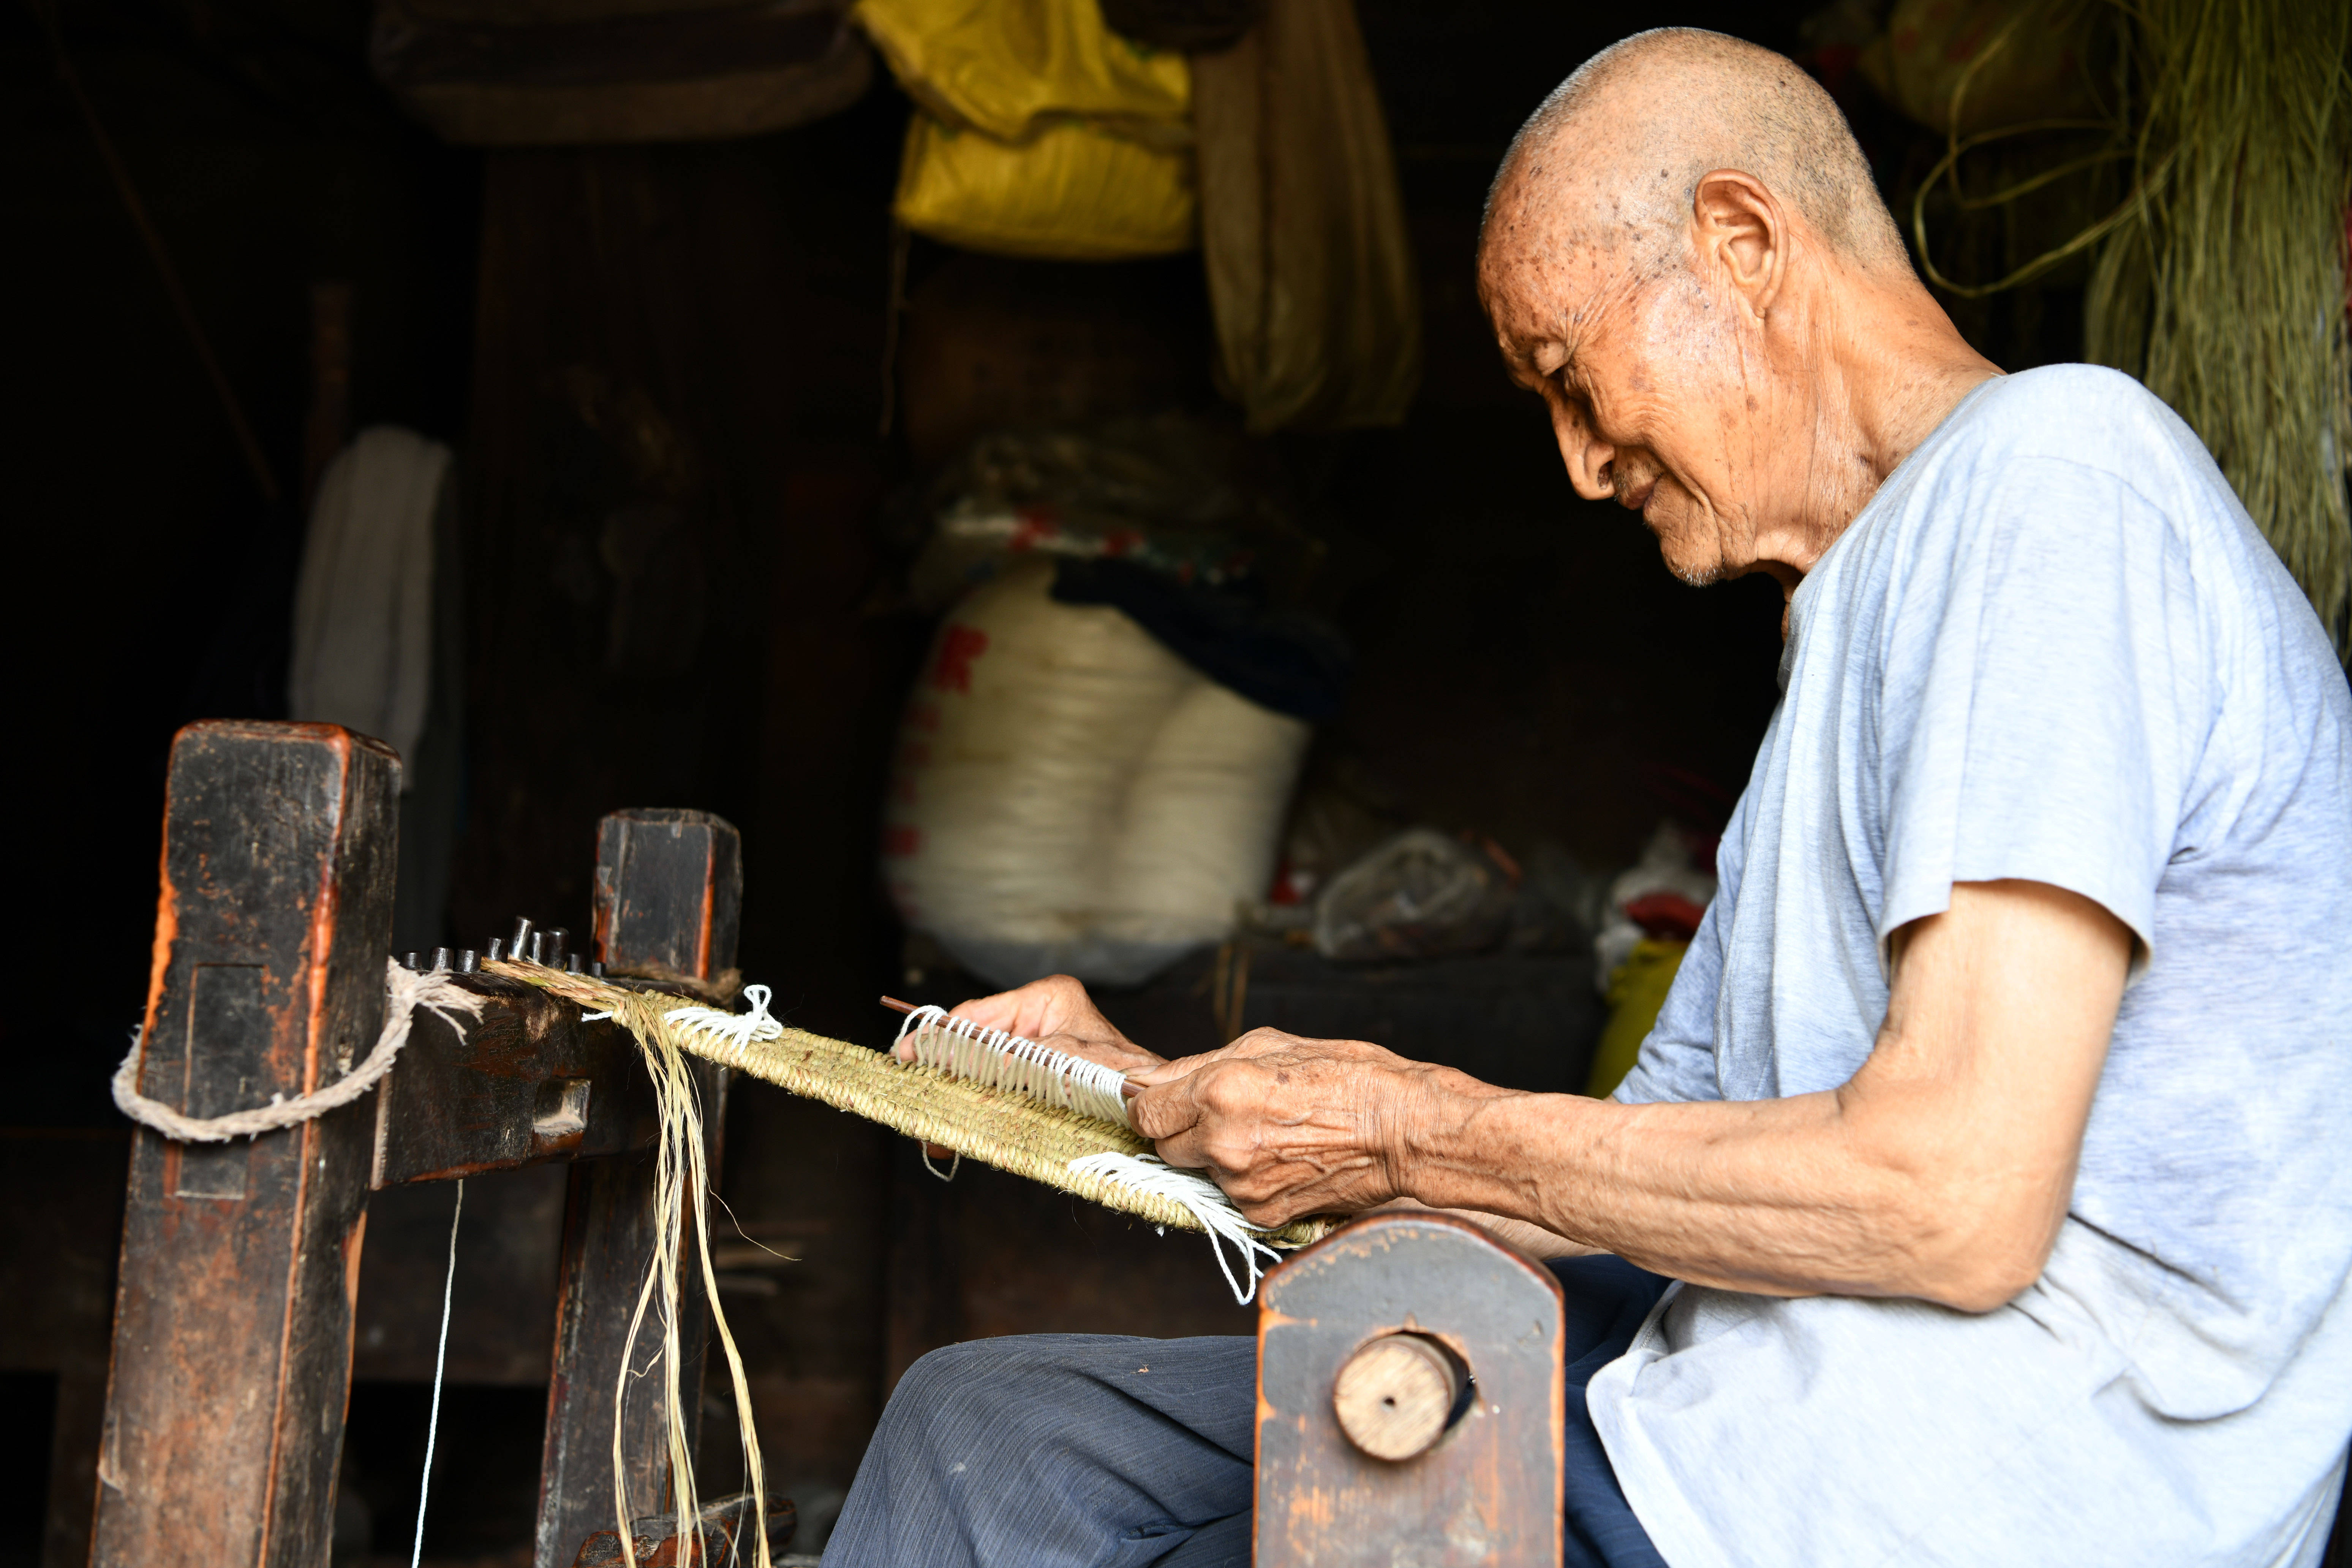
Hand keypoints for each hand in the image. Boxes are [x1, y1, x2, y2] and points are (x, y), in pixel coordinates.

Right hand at [893, 976, 1163, 1160]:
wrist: (1154, 1110)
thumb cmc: (1125, 1080)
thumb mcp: (1071, 1065)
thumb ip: (1022, 1059)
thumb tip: (979, 1059)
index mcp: (1047, 999)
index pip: (977, 1016)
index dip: (939, 1039)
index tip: (908, 1057)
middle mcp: (1037, 1017)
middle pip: (971, 1044)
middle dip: (942, 1075)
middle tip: (917, 1100)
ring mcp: (1033, 1047)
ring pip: (976, 1071)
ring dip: (953, 1102)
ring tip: (933, 1135)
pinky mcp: (1032, 1076)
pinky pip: (991, 1090)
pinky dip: (972, 1114)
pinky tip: (952, 1139)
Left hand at [1128, 1028, 1506, 1228]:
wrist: (1403, 1131)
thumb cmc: (1347, 1076)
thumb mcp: (1269, 1046)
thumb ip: (1201, 1065)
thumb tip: (1152, 1078)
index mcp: (1218, 1092)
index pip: (1144, 1109)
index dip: (1152, 1101)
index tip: (1166, 1097)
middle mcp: (1222, 1143)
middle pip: (1162, 1143)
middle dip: (1182, 1127)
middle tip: (1224, 1111)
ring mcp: (1241, 1185)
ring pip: (1197, 1170)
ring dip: (1215, 1153)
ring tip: (1266, 1131)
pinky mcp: (1261, 1214)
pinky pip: (1231, 1194)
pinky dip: (1245, 1178)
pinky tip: (1282, 1157)